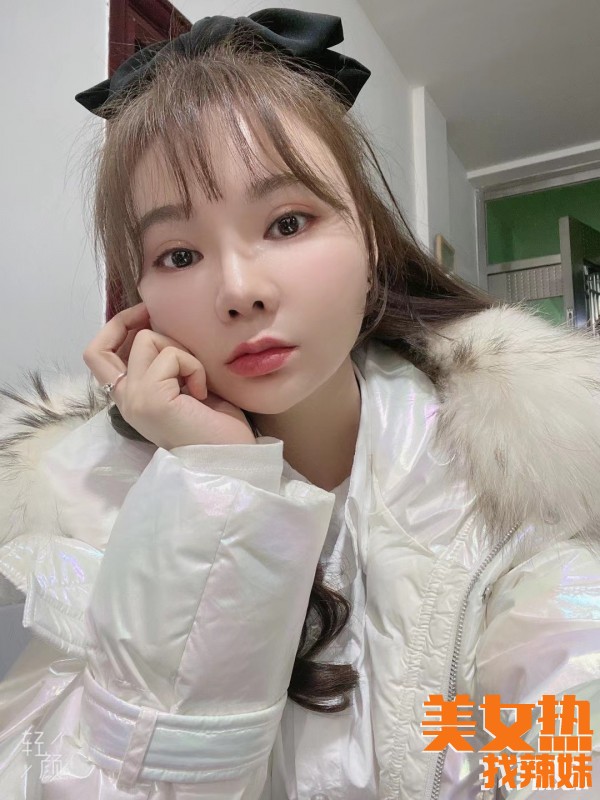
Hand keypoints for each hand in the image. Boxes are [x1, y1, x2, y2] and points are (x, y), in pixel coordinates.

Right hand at [82, 302, 255, 448]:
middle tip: (153, 316)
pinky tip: (201, 392)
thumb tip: (158, 326)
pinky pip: (171, 355)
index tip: (145, 316)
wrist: (231, 459)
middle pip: (101, 345)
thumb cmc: (217, 425)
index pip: (97, 356)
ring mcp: (135, 399)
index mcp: (130, 398)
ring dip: (180, 351)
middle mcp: (125, 400)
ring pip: (147, 340)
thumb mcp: (182, 385)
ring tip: (196, 380)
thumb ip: (164, 363)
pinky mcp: (151, 398)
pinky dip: (194, 366)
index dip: (115, 329)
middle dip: (128, 321)